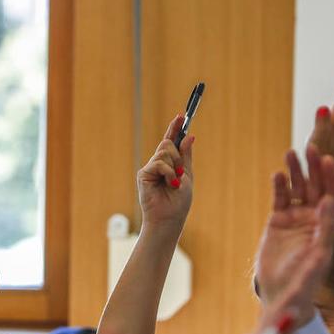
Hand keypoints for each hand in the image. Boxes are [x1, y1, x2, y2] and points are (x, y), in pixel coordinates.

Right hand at [137, 114, 194, 231]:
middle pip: (167, 143)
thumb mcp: (187, 174)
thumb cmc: (178, 201)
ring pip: (164, 151)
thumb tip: (189, 136)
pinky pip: (159, 163)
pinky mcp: (144, 174)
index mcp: (169, 164)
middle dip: (178, 154)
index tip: (181, 115)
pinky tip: (170, 184)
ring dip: (175, 166)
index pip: (170, 141)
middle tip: (181, 172)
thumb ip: (186, 156)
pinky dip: (168, 172)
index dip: (175, 128)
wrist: (170, 218)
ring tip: (175, 182)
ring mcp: (150, 169)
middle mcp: (158, 164)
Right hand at [254, 146, 333, 318]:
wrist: (282, 296)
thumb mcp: (317, 259)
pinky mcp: (278, 222)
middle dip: (314, 166)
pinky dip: (279, 187)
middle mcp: (314, 219)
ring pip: (297, 189)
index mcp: (328, 226)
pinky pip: (280, 199)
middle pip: (316, 186)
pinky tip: (278, 174)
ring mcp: (296, 219)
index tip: (327, 160)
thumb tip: (331, 203)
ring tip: (290, 152)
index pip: (333, 195)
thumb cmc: (304, 284)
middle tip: (311, 146)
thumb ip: (325, 230)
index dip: (331, 177)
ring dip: (296, 171)